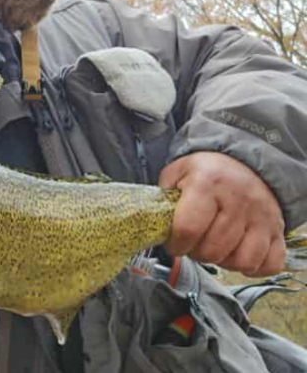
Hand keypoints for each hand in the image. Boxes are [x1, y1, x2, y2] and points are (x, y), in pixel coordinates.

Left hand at [160, 152, 285, 276]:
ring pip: (242, 261)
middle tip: (193, 243)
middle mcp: (239, 200)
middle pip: (213, 250)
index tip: (174, 243)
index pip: (188, 229)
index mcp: (208, 183)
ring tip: (215, 247)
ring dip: (224, 262)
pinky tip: (238, 253)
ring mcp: (263, 217)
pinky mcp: (278, 231)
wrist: (245, 163)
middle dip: (196, 253)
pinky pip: (269, 265)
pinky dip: (253, 267)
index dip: (175, 244)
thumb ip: (162, 200)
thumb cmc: (206, 174)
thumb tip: (153, 229)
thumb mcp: (176, 174)